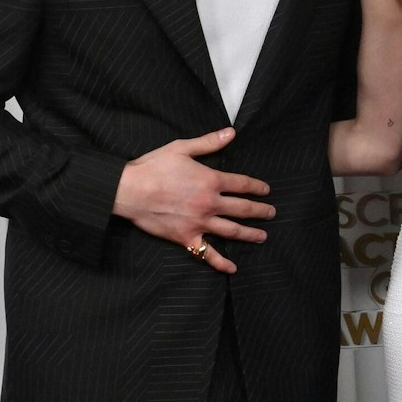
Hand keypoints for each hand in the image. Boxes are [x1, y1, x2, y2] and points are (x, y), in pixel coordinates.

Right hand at [112, 127, 274, 273]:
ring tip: (263, 236)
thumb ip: (209, 142)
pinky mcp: (186, 238)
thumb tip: (231, 133)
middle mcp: (210, 203)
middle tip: (272, 213)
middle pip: (243, 209)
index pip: (242, 184)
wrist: (129, 190)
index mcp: (211, 181)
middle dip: (260, 211)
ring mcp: (199, 223)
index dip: (257, 187)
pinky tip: (233, 268)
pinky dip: (221, 262)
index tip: (266, 190)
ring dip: (250, 234)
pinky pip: (207, 253)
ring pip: (232, 231)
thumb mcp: (182, 148)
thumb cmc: (153, 167)